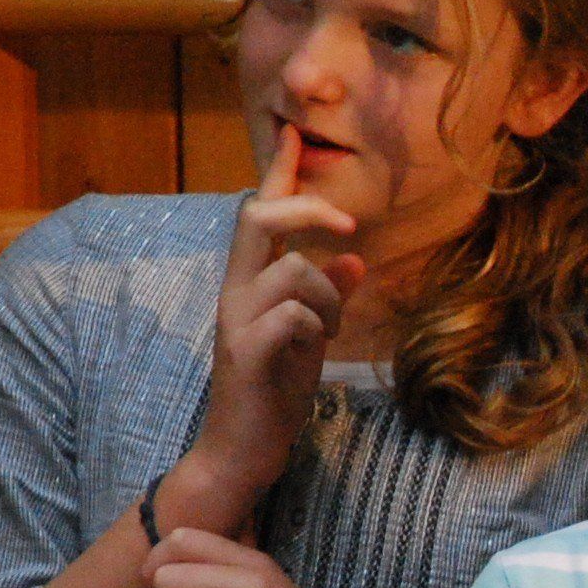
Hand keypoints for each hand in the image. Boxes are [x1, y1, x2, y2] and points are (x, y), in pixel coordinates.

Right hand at [175, 125, 363, 520]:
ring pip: (296, 271)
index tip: (292, 137)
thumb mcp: (309, 338)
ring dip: (329, 299)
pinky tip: (313, 351)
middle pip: (258, 217)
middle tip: (348, 231)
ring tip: (327, 335)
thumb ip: (326, 298)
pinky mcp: (245, 353)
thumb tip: (352, 262)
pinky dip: (315, 327)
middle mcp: (234, 292)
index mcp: (247, 283)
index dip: (278, 175)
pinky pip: (293, 316)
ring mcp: (236, 321)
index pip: (258, 215)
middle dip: (308, 210)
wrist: (243, 450)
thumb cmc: (275, 393)